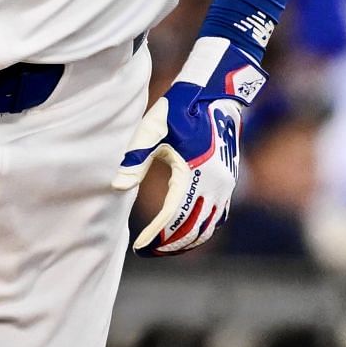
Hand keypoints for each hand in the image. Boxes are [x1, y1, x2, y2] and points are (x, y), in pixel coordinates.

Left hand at [113, 36, 262, 255]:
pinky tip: (182, 232)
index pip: (173, 217)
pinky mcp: (228, 183)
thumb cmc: (178, 110)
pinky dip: (200, 230)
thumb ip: (135, 158)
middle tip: (145, 251)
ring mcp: (226, 185)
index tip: (139, 248)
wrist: (213, 95)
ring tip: (160, 247)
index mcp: (195, 174)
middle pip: (193, 229)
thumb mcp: (152, 130)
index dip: (156, 236)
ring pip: (208, 227)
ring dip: (185, 241)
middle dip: (169, 245)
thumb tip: (117, 186)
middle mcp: (216, 185)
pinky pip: (216, 217)